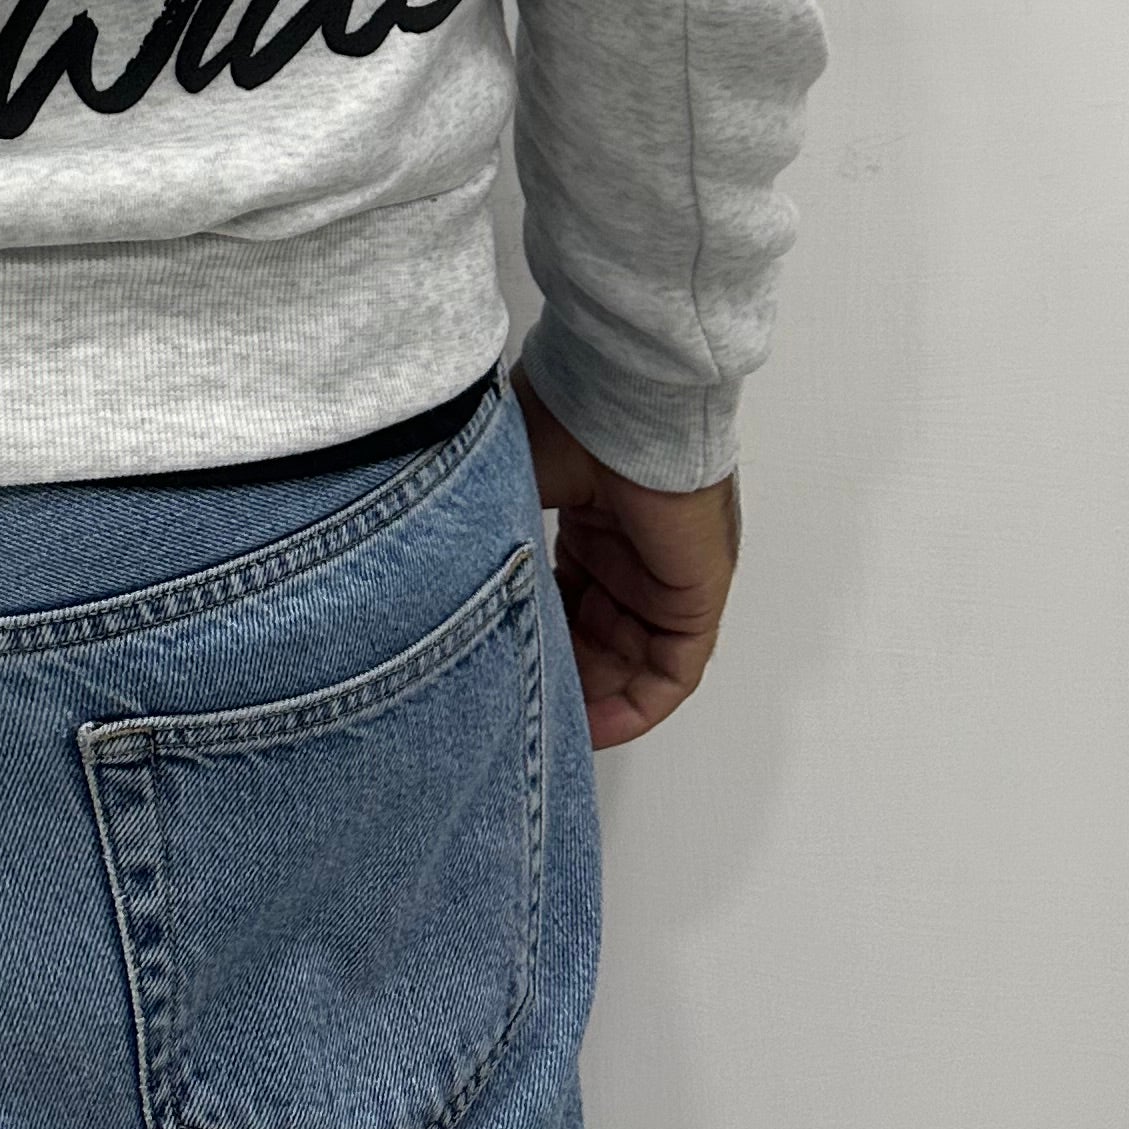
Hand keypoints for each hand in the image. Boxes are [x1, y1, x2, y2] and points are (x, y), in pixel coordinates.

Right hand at [513, 369, 740, 750]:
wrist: (622, 400)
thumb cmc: (565, 423)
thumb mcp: (505, 482)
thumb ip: (485, 531)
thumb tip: (432, 571)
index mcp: (593, 518)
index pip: (567, 597)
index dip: (535, 637)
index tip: (497, 667)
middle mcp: (633, 551)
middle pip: (599, 635)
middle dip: (562, 678)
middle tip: (518, 711)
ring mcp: (668, 575)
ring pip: (631, 659)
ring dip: (594, 697)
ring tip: (548, 728)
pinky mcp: (696, 595)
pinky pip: (674, 670)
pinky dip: (638, 704)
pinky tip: (596, 726)